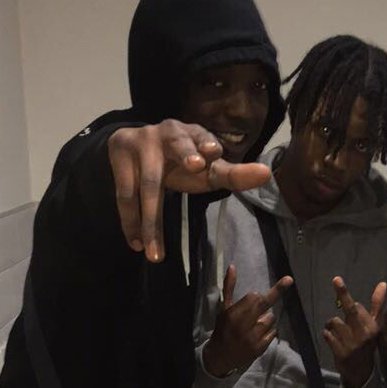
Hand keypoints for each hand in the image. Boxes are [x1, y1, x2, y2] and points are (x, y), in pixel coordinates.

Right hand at [108, 121, 270, 262]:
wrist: (133, 146)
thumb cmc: (180, 161)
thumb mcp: (206, 168)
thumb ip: (232, 174)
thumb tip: (266, 174)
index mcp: (194, 134)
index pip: (203, 137)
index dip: (207, 144)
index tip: (213, 153)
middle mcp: (169, 133)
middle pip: (178, 146)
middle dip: (186, 155)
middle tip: (195, 167)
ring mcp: (142, 143)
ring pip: (150, 185)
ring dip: (151, 222)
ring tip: (154, 254)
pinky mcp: (120, 158)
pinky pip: (126, 195)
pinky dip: (131, 223)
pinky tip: (137, 244)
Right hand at [203, 264, 292, 377]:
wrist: (221, 356)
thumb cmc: (223, 329)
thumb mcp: (223, 308)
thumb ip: (229, 287)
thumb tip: (232, 267)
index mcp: (233, 314)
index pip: (254, 297)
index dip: (256, 296)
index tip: (255, 297)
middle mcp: (243, 325)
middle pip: (264, 304)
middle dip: (277, 291)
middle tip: (289, 280)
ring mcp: (253, 338)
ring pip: (270, 318)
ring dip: (266, 318)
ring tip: (255, 324)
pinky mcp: (260, 348)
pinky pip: (273, 332)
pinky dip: (269, 330)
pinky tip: (259, 334)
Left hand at [324, 277, 385, 387]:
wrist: (361, 372)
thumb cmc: (367, 344)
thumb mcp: (374, 325)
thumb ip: (376, 305)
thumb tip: (382, 284)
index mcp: (372, 327)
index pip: (357, 307)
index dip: (351, 306)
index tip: (343, 291)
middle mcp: (364, 334)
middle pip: (350, 309)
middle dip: (343, 293)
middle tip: (336, 279)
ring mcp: (352, 344)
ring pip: (334, 322)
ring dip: (331, 325)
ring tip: (336, 332)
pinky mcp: (341, 352)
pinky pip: (327, 334)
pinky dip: (327, 334)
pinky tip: (333, 340)